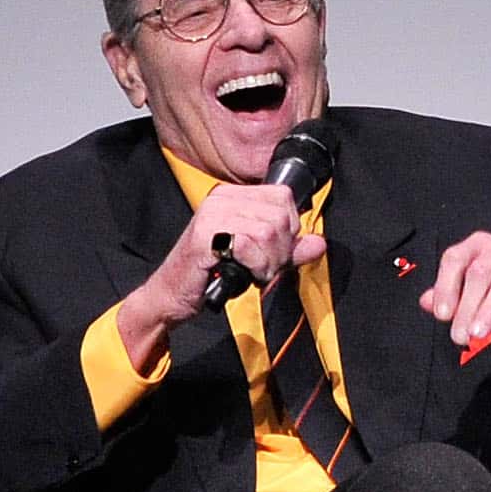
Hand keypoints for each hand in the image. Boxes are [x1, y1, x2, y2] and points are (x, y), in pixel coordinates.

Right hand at [117, 183, 323, 369]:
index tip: (272, 249)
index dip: (288, 228)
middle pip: (280, 216)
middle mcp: (222, 198)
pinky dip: (254, 266)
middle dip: (280, 250)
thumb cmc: (214, 274)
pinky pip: (249, 245)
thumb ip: (290, 250)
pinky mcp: (204, 235)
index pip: (284, 197)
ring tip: (250, 270)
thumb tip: (319, 243)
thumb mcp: (261, 258)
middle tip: (260, 266)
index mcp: (233, 196)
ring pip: (269, 232)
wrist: (172, 295)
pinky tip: (241, 273)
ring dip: (268, 262)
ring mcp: (211, 214)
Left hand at [420, 231, 490, 357]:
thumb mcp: (472, 299)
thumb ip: (448, 299)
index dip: (446, 288)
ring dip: (488, 312)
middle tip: (459, 337)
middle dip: (467, 307)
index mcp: (478, 245)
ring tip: (477, 336)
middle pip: (479, 272)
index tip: (442, 316)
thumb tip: (425, 302)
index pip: (455, 259)